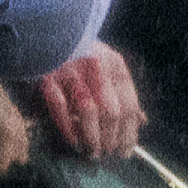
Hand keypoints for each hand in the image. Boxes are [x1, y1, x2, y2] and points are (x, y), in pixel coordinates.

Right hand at [33, 41, 143, 159]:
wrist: (45, 33)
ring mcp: (71, 70)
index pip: (129, 104)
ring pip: (88, 111)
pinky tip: (73, 143)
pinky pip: (61, 109)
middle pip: (111, 111)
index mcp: (114, 64)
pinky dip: (68, 129)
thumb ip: (123, 92)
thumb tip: (142, 120)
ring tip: (91, 153)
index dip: (129, 133)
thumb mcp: (107, 66)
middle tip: (106, 154)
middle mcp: (96, 65)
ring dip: (92, 138)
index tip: (125, 151)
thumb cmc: (80, 54)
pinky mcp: (48, 77)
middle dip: (111, 139)